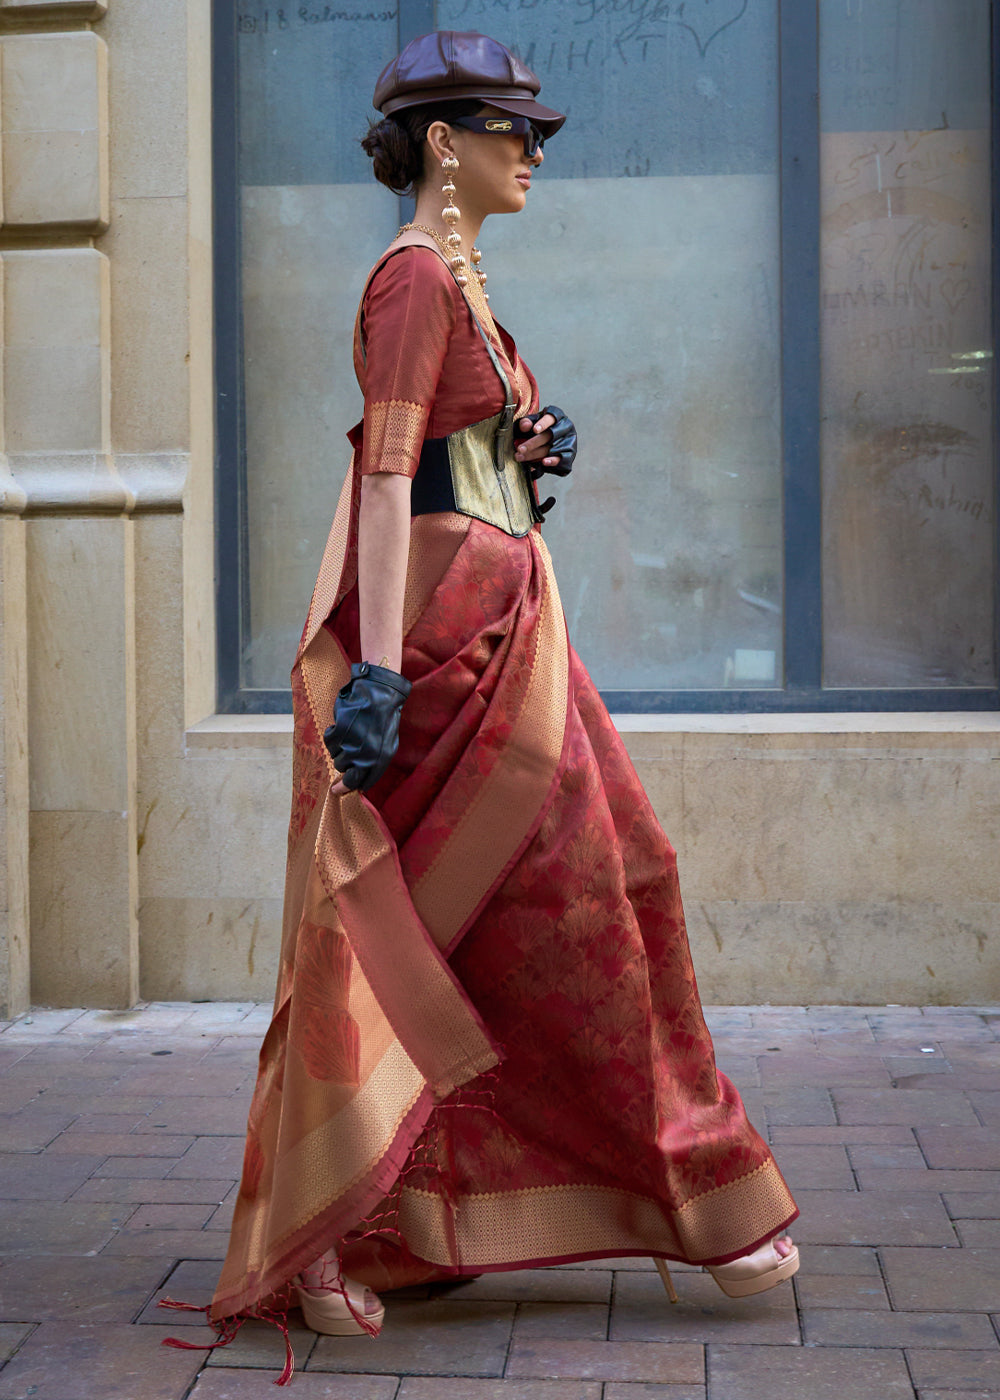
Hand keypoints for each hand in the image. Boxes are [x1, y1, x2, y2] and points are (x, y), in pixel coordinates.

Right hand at [324, 661, 410, 794]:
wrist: (378, 693)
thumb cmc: (384, 718)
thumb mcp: (387, 744)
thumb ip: (375, 763)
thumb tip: (361, 782)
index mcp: (380, 761)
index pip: (362, 783)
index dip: (351, 787)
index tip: (342, 789)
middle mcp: (365, 757)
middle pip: (346, 777)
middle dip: (342, 777)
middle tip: (337, 778)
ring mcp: (351, 746)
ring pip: (336, 760)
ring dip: (340, 750)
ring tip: (350, 735)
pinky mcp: (339, 733)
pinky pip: (329, 743)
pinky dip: (332, 735)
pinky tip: (341, 726)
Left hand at [514, 405, 576, 478]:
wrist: (546, 442)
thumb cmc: (537, 429)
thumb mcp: (530, 423)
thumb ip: (526, 422)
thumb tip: (525, 425)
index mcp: (557, 416)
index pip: (550, 418)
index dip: (543, 424)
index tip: (534, 430)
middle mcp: (565, 427)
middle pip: (549, 436)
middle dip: (533, 443)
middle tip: (520, 449)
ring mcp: (569, 441)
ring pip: (552, 449)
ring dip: (535, 454)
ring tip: (521, 457)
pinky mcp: (569, 454)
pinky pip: (562, 459)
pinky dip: (552, 461)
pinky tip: (544, 462)